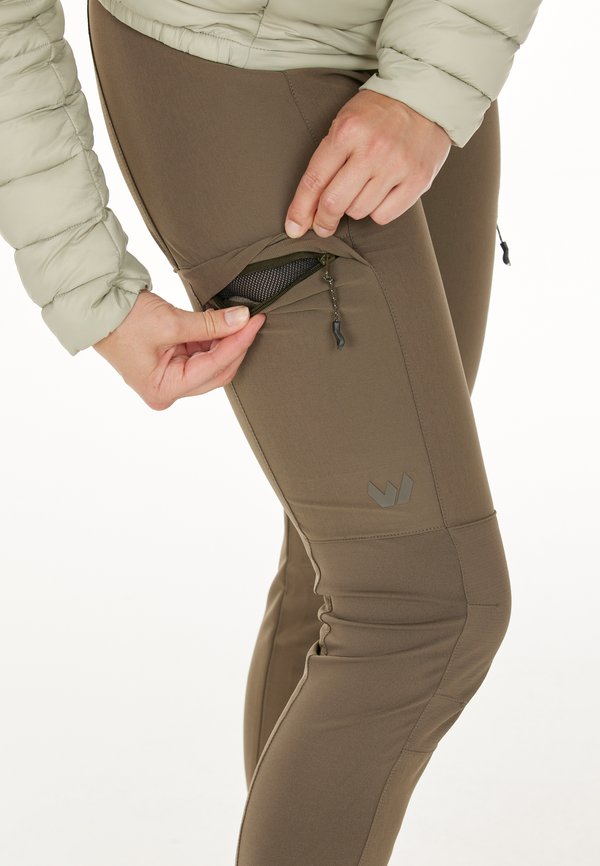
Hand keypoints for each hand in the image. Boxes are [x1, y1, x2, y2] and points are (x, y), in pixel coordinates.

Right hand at [92, 289, 265, 409]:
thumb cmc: (122, 321)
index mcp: (164, 389)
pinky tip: (221, 323)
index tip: (254, 322)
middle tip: (250, 319)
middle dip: (235, 345)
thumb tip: (241, 319)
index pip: (214, 367)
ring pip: (211, 363)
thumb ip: (211, 324)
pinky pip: (200, 355)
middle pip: (216, 371)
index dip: (238, 343)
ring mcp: (169, 379)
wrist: (96, 308)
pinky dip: (212, 339)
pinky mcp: (170, 365)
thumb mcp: (171, 322)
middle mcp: (168, 390)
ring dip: (225, 341)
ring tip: (236, 317)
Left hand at [284, 89, 451, 237]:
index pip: (314, 181)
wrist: (425, 96)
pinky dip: (378, 211)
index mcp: (347, 132)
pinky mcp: (417, 180)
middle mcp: (372, 150)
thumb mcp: (345, 121)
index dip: (300, 210)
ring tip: (361, 191)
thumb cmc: (378, 113)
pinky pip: (384, 215)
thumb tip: (308, 206)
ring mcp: (396, 166)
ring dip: (354, 208)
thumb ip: (327, 160)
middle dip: (323, 221)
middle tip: (322, 226)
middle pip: (334, 203)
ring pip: (359, 211)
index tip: (294, 227)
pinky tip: (381, 194)